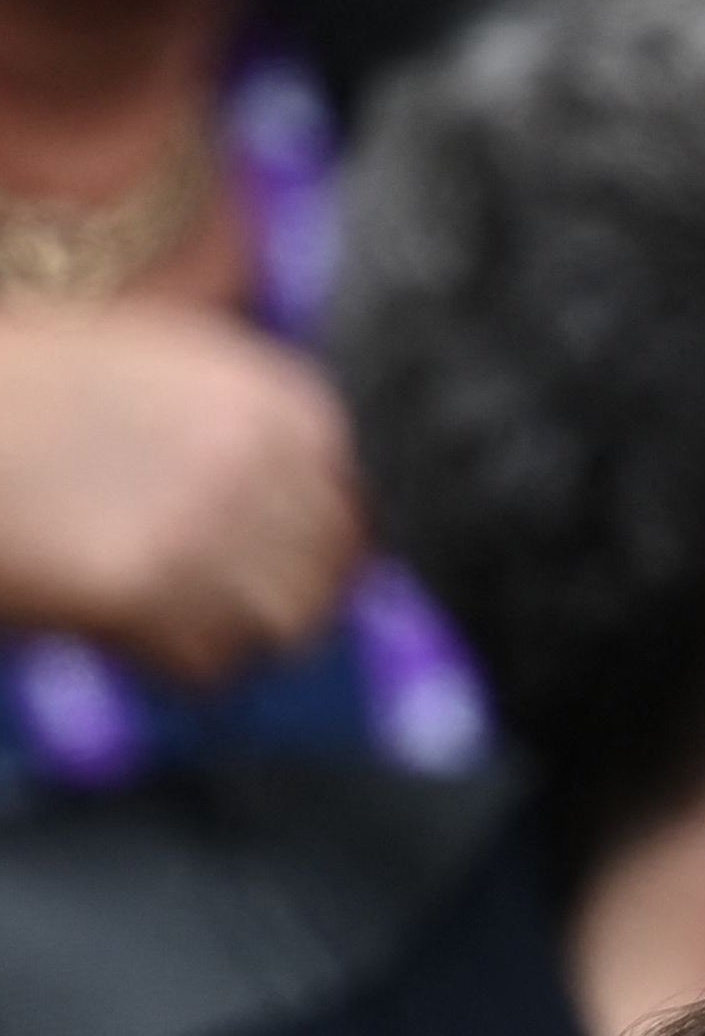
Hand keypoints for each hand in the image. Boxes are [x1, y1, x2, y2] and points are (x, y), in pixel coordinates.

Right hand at [0, 303, 363, 684]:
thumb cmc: (22, 389)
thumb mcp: (155, 369)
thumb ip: (240, 433)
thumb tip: (310, 515)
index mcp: (280, 397)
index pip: (342, 501)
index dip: (298, 539)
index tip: (257, 553)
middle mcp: (266, 458)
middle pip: (326, 570)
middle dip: (272, 591)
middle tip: (205, 598)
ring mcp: (217, 526)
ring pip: (281, 626)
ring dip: (229, 631)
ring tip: (159, 609)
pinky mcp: (155, 592)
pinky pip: (211, 665)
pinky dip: (171, 662)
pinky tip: (114, 622)